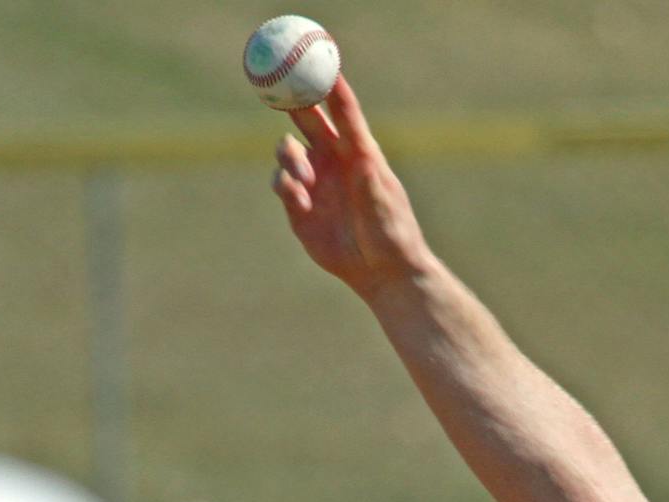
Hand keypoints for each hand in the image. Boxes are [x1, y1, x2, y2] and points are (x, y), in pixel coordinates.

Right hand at [272, 77, 433, 299]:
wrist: (381, 269)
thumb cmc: (389, 227)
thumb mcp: (376, 185)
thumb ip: (359, 149)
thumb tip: (348, 114)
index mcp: (356, 149)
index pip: (339, 108)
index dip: (325, 84)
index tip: (315, 64)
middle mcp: (332, 160)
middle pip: (304, 120)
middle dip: (291, 104)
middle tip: (278, 92)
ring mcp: (313, 182)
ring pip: (286, 152)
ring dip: (289, 160)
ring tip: (304, 183)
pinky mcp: (299, 208)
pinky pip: (281, 184)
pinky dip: (286, 189)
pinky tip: (303, 204)